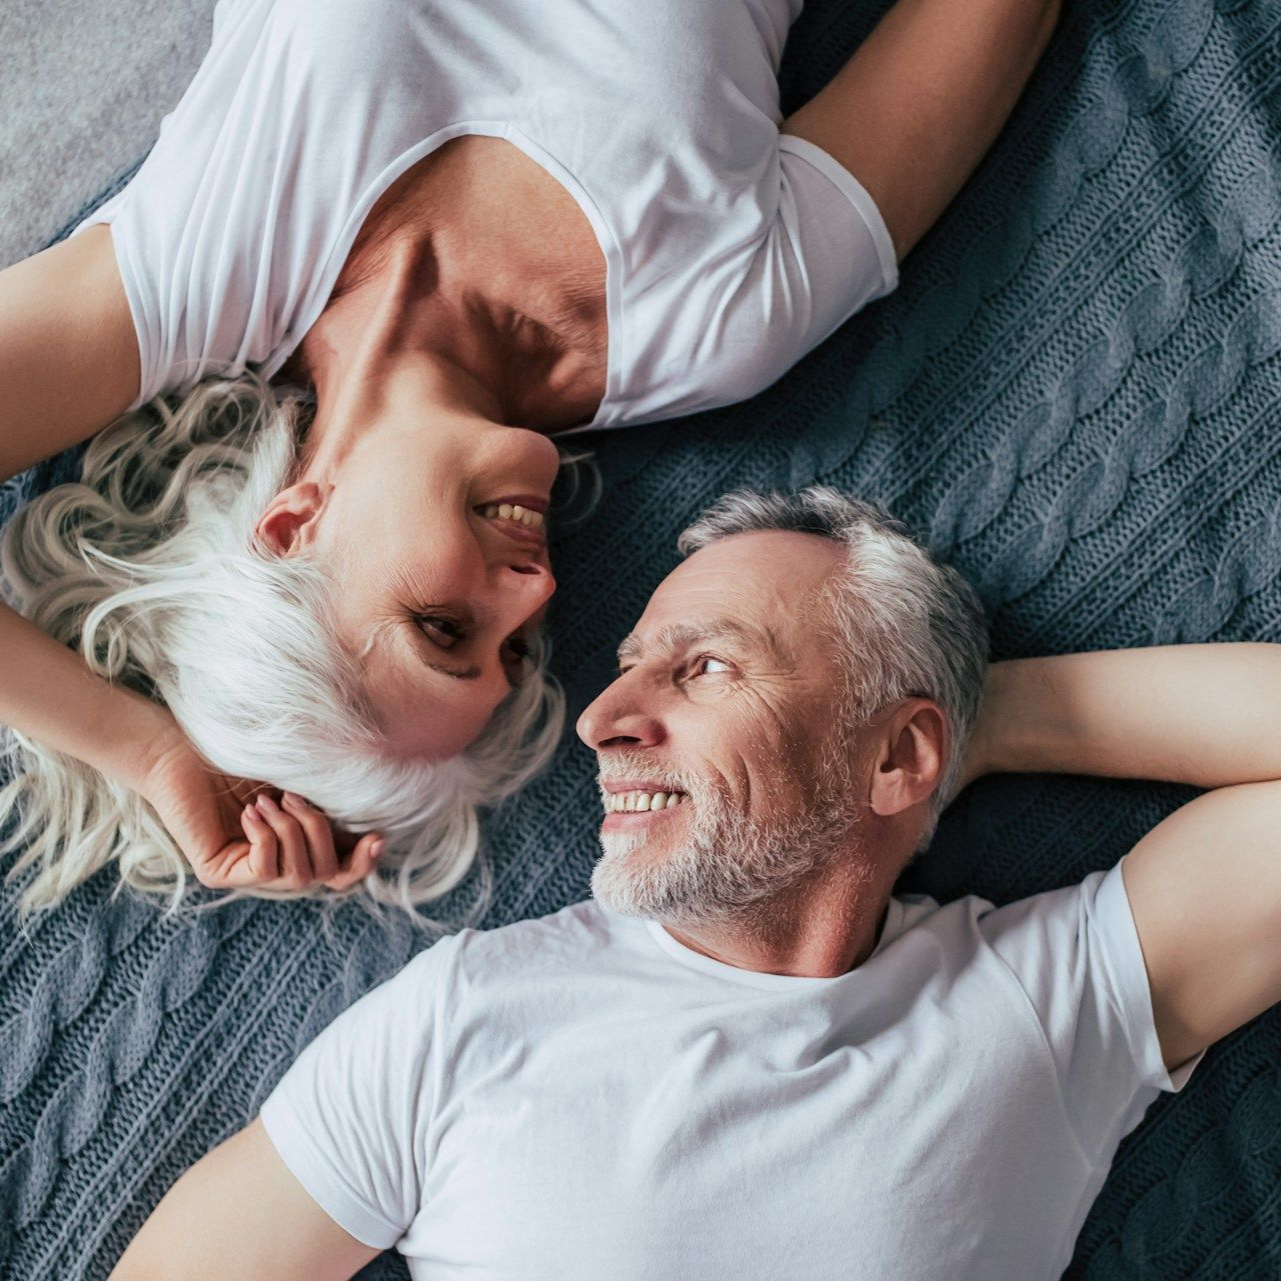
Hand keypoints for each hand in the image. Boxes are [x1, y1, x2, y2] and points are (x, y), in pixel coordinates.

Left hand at [140, 731, 384, 891]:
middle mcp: (273, 866)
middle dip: (321, 834)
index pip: (339, 873)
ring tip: (271, 800)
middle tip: (300, 800)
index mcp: (297, 847)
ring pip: (298, 876)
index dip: (363, 863)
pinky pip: (264, 869)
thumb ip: (331, 809)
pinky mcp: (219, 873)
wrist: (184, 751)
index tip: (378, 837)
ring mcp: (245, 873)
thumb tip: (376, 829)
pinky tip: (251, 812)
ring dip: (293, 831)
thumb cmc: (242, 760)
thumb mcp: (301, 785)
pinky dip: (266, 836)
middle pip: (325, 876)